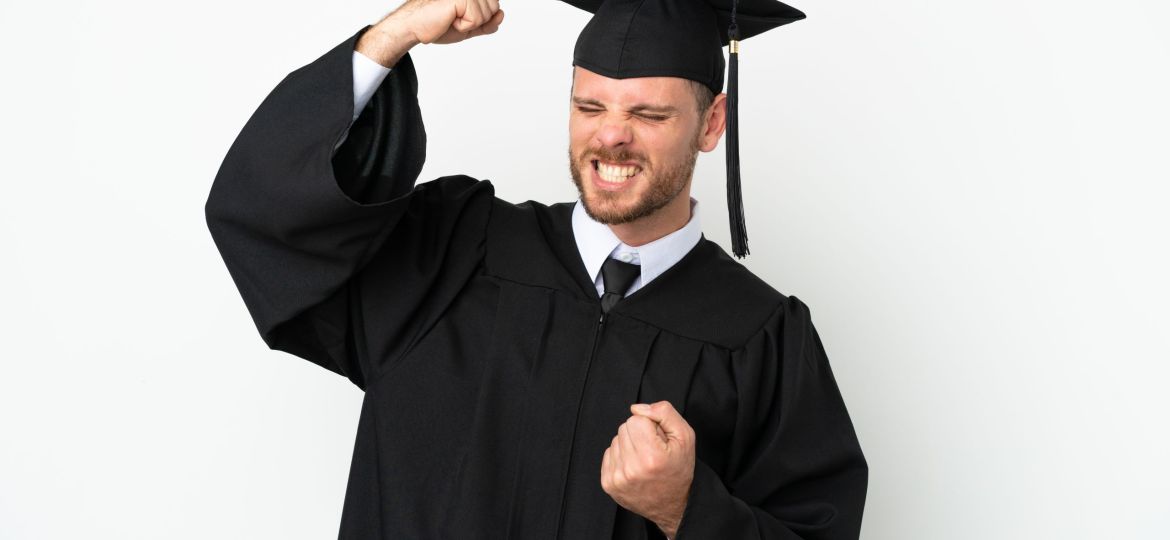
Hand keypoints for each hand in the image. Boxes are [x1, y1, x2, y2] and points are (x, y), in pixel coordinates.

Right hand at [357, 0, 504, 66]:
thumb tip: (501, 15)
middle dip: (477, 22)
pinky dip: (464, 26)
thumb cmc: (437, 24)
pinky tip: (449, 19)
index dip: (482, 18)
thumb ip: (487, 22)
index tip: (459, 17)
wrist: (415, 27)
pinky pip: (477, 20)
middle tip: (454, 19)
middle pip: (494, 9)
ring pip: (487, 15)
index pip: (494, 5)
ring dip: (469, 24)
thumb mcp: (468, 27)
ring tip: (451, 18)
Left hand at [601, 401, 695, 537]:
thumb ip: (664, 413)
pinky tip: (634, 468)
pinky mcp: (608, 484)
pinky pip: (609, 453)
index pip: (636, 419)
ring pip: (616, 440)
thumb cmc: (679, 469)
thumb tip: (636, 408)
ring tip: (644, 460)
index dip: (650, 426)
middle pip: (624, 428)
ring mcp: (617, 478)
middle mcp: (632, 469)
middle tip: (653, 451)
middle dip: (639, 434)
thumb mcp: (685, 437)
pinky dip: (621, 457)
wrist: (672, 505)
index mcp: (651, 457)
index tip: (659, 441)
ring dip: (629, 445)